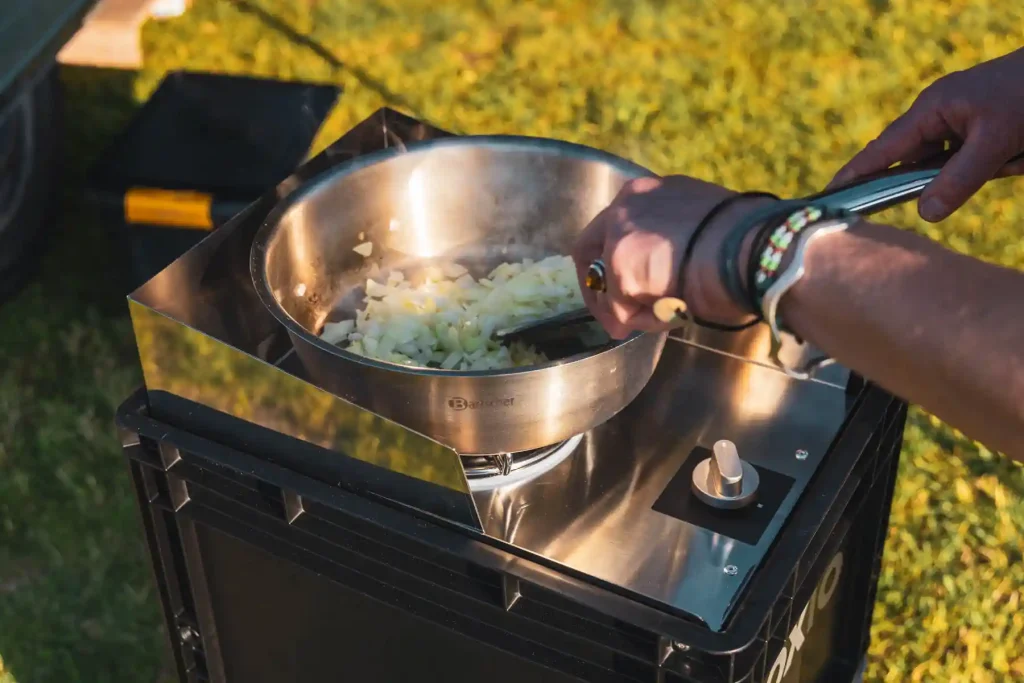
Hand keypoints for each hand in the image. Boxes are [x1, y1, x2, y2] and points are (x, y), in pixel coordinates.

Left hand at [571, 175, 773, 339]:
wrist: (758, 249)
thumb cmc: (749, 244)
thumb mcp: (706, 228)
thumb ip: (677, 242)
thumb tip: (668, 277)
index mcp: (652, 191)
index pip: (617, 224)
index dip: (616, 258)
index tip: (626, 284)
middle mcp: (628, 204)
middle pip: (592, 249)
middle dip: (602, 287)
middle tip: (617, 316)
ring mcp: (619, 234)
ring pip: (607, 284)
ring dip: (628, 308)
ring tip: (662, 320)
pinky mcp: (619, 267)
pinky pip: (619, 309)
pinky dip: (639, 322)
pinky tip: (667, 320)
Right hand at [829, 47, 1023, 222]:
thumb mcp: (995, 142)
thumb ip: (959, 180)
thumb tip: (924, 214)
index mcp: (929, 110)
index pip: (881, 150)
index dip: (855, 174)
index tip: (829, 195)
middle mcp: (938, 116)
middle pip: (922, 164)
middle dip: (953, 177)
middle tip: (987, 167)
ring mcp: (959, 122)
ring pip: (955, 167)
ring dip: (987, 169)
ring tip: (1015, 153)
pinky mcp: (979, 128)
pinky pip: (976, 161)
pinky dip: (1000, 164)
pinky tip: (1018, 153)